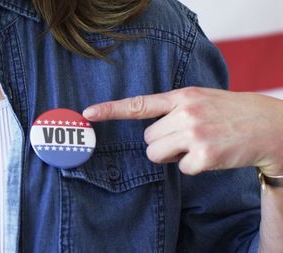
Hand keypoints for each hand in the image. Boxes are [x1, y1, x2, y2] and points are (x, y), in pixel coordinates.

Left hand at [83, 87, 282, 175]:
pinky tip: (210, 155)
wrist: (269, 126)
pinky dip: (193, 167)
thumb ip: (174, 107)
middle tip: (187, 137)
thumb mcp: (201, 98)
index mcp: (182, 97)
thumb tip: (149, 130)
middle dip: (162, 143)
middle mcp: (186, 113)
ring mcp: (195, 135)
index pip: (139, 104)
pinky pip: (181, 169)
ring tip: (197, 145)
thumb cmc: (231, 112)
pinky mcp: (204, 157)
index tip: (88, 113)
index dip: (110, 110)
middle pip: (147, 139)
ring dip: (172, 156)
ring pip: (157, 155)